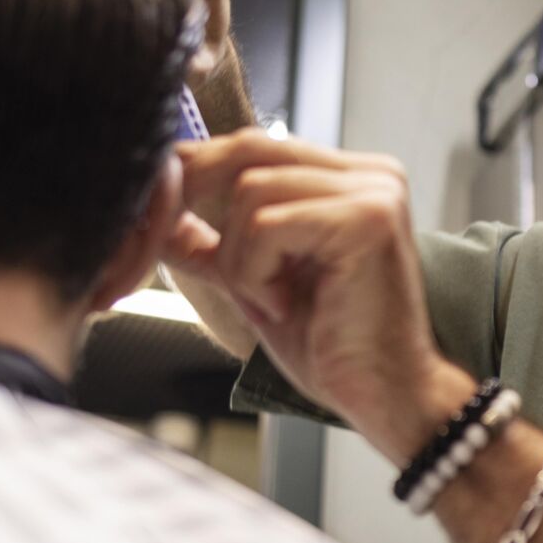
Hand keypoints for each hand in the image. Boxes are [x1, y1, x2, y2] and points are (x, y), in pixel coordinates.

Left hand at [166, 130, 462, 463]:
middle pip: (249, 149)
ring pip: (250, 190)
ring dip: (238, 258)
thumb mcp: (254, 282)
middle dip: (200, 197)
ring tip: (270, 301)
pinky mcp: (367, 219)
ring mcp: (375, 192)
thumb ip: (212, 242)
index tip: (164, 213)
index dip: (198, 172)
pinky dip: (254, 273)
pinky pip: (268, 224)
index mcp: (352, 178)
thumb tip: (156, 213)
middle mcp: (371, 173)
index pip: (255, 145)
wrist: (385, 397)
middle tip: (189, 250)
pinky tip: (283, 306)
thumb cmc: (331, 346)